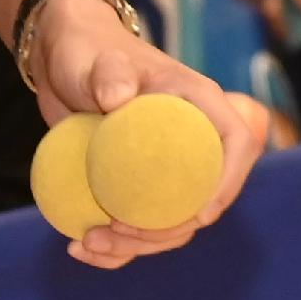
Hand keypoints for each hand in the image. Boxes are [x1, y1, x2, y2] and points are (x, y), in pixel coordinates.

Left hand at [24, 0, 265, 268]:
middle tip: (114, 231)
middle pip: (202, 199)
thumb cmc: (87, 50)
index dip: (228, 183)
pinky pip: (136, 227)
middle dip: (166, 231)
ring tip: (85, 243)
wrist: (62, 60)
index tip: (199, 215)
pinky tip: (76, 247)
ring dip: (133, 247)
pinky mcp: (134, 186)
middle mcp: (189, 141)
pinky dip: (112, 248)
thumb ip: (109, 73)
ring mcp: (162, 168)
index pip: (237, 145)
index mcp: (200, 106)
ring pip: (168, 224)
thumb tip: (116, 100)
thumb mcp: (98, 60)